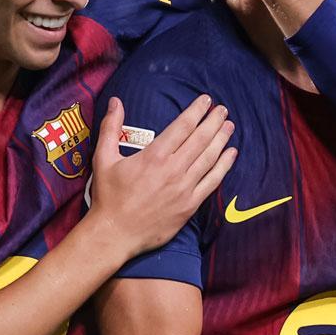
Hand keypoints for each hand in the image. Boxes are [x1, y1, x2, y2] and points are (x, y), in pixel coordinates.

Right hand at [89, 95, 235, 255]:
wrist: (115, 234)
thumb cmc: (108, 197)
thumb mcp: (103, 158)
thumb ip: (111, 128)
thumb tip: (114, 101)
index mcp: (154, 156)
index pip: (182, 126)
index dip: (196, 111)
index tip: (206, 100)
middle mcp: (173, 170)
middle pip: (200, 139)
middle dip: (213, 121)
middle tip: (223, 109)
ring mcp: (184, 188)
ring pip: (209, 158)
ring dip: (221, 140)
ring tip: (229, 126)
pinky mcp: (190, 205)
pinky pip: (212, 182)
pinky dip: (224, 166)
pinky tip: (231, 155)